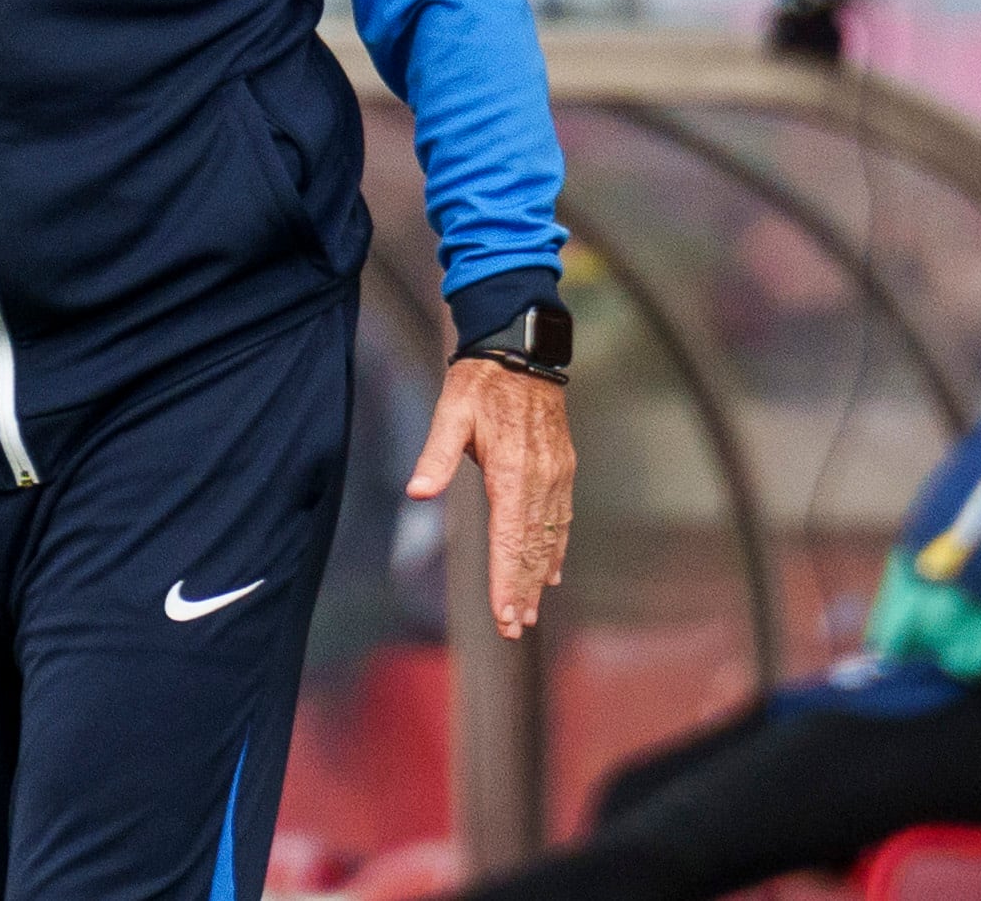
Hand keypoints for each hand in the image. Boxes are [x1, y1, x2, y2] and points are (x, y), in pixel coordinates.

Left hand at [405, 356, 575, 639]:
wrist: (523, 352)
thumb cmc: (480, 383)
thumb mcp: (452, 412)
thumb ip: (436, 454)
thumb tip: (417, 491)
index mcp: (511, 472)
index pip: (509, 540)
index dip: (508, 582)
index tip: (505, 616)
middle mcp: (539, 480)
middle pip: (531, 548)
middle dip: (523, 591)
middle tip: (515, 628)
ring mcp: (556, 476)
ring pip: (549, 538)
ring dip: (539, 576)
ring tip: (530, 611)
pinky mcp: (562, 469)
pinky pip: (561, 519)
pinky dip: (556, 548)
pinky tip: (552, 570)